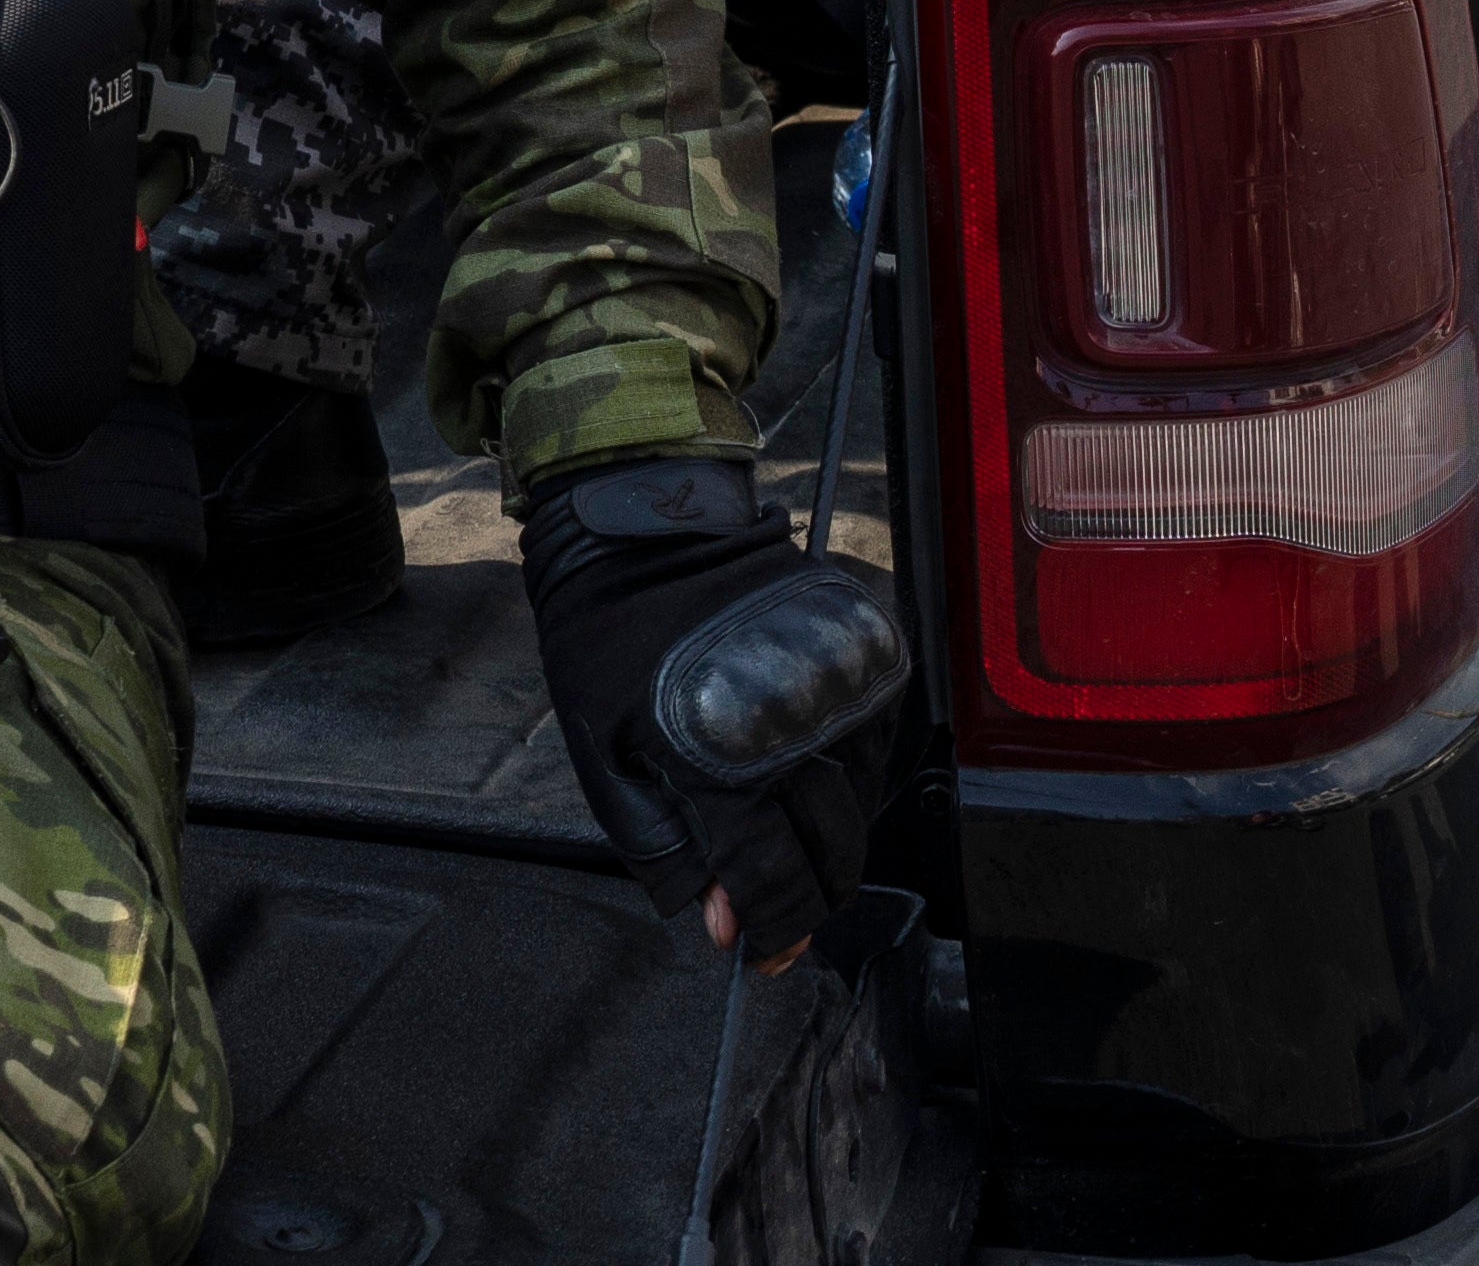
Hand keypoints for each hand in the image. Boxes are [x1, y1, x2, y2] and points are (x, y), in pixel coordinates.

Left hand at [523, 460, 906, 967]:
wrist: (645, 527)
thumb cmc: (608, 638)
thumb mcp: (605, 753)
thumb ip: (665, 845)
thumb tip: (719, 919)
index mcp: (721, 752)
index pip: (771, 877)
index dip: (766, 928)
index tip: (753, 951)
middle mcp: (796, 723)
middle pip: (830, 855)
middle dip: (804, 901)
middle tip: (774, 920)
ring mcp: (840, 689)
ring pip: (859, 810)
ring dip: (827, 844)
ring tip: (783, 846)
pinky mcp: (866, 659)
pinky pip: (873, 754)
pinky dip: (846, 785)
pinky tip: (806, 789)